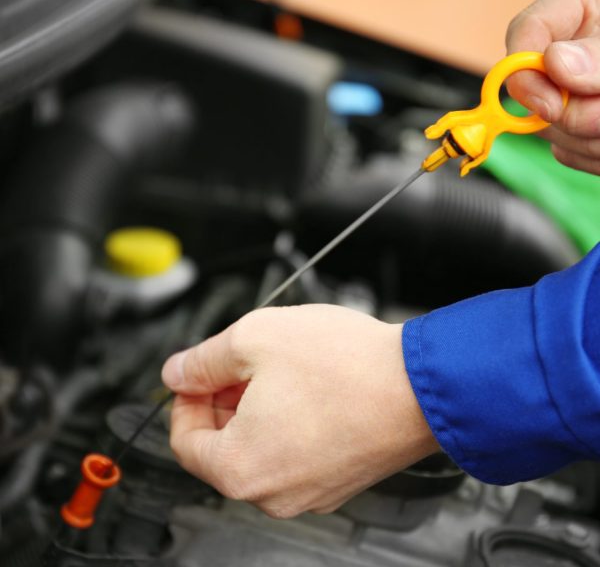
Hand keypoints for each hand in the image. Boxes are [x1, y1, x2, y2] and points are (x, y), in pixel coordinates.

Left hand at [161, 304, 438, 518]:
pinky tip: (308, 390)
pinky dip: (288, 424)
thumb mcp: (254, 339)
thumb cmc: (347, 365)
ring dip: (256, 411)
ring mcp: (310, 492)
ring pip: (259, 449)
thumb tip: (177, 373)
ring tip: (279, 371)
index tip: (200, 374)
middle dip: (222, 402)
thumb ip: (202, 360)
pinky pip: (294, 454)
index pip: (183, 441)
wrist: (422, 383)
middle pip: (222, 449)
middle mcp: (272, 493)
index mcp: (240, 467)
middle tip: (241, 365)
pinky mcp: (338, 480)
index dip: (185, 399)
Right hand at [506, 0, 599, 174]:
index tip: (551, 104)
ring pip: (560, 135)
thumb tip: (557, 64)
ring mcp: (572, 95)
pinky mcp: (583, 128)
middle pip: (540, 100)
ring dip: (596, 141)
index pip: (525, 35)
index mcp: (577, 8)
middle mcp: (566, 56)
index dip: (526, 75)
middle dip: (578, 115)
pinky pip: (578, 155)